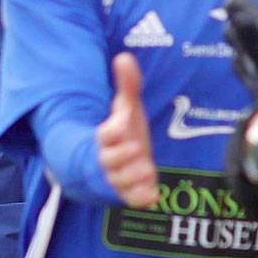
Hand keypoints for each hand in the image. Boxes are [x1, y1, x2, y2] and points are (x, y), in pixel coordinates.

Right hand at [96, 53, 158, 208]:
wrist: (116, 162)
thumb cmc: (123, 131)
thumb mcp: (127, 107)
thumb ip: (128, 85)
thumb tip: (124, 57)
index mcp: (107, 137)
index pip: (104, 135)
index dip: (112, 131)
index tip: (122, 124)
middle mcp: (110, 159)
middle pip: (108, 161)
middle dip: (121, 156)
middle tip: (137, 148)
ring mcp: (119, 178)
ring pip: (120, 182)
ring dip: (132, 178)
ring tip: (147, 170)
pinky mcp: (130, 193)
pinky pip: (132, 200)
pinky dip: (140, 199)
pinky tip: (154, 197)